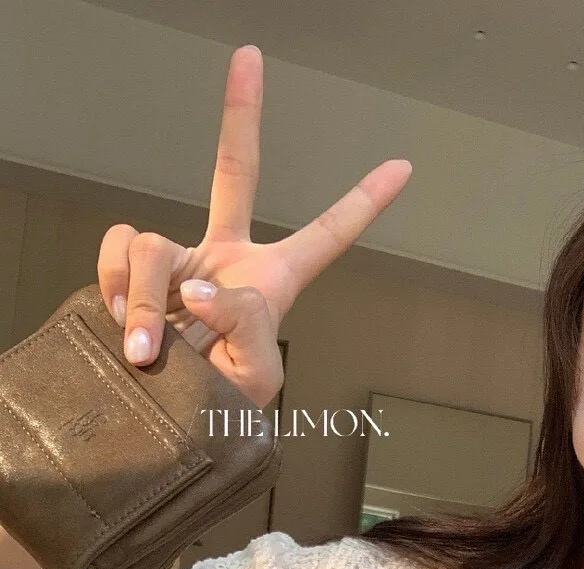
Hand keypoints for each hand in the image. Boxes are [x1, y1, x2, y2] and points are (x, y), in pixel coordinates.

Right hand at [95, 45, 411, 408]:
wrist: (168, 430)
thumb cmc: (223, 410)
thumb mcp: (256, 379)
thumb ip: (245, 326)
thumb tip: (204, 290)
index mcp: (272, 282)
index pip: (325, 236)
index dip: (362, 204)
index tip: (403, 169)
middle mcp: (225, 260)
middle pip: (233, 172)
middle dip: (241, 115)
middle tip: (250, 58)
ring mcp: (176, 263)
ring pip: (153, 245)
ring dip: (145, 297)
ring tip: (147, 348)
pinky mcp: (132, 274)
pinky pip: (117, 253)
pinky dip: (115, 288)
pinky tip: (123, 327)